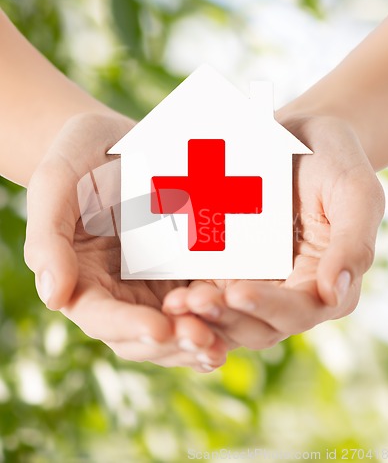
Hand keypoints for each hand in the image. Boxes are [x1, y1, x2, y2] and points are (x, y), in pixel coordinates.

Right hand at [24, 113, 226, 371]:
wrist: (115, 140)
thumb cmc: (79, 158)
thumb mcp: (57, 185)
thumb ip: (49, 239)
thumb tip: (53, 297)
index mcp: (83, 279)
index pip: (101, 316)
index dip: (128, 326)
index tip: (158, 328)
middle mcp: (120, 291)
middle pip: (141, 336)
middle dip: (172, 343)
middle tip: (205, 341)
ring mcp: (154, 282)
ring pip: (175, 327)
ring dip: (198, 340)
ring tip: (223, 343)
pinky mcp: (184, 269)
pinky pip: (201, 301)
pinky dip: (218, 317)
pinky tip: (241, 320)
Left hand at [162, 116, 384, 349]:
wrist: (297, 135)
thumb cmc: (334, 159)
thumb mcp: (355, 192)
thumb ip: (352, 244)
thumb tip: (333, 294)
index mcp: (325, 281)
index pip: (300, 310)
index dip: (270, 307)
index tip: (238, 291)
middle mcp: (289, 290)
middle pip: (258, 324)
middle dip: (226, 318)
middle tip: (193, 303)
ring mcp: (256, 280)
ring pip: (229, 315)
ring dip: (203, 316)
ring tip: (176, 303)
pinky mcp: (229, 266)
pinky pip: (209, 289)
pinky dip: (192, 297)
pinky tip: (170, 290)